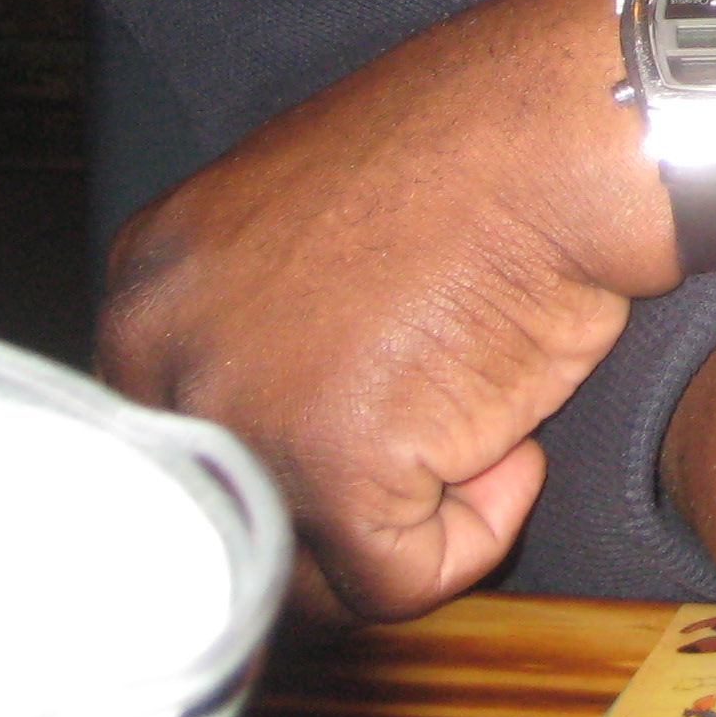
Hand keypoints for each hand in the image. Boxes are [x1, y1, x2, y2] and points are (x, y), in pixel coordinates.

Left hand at [97, 0, 676, 619]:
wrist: (564, 136)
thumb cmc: (481, 158)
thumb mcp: (319, 227)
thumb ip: (271, 325)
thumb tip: (293, 447)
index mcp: (151, 283)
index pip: (187, 443)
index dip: (291, 456)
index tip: (380, 425)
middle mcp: (161, 352)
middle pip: (231, 516)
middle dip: (341, 508)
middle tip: (439, 440)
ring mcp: (236, 413)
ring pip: (304, 566)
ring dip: (410, 520)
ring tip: (485, 424)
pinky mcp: (325, 472)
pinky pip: (396, 580)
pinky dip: (476, 533)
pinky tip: (515, 442)